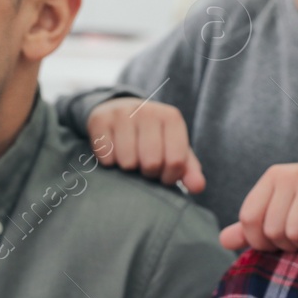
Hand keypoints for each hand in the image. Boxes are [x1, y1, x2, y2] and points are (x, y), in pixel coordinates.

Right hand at [86, 96, 204, 192]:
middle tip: (144, 166)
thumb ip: (189, 170)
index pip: (176, 161)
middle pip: (151, 163)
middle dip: (148, 173)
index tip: (163, 175)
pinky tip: (114, 153)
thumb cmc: (153, 138)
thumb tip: (198, 187)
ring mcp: (122, 113)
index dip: (168, 177)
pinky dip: (109, 162)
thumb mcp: (174, 149)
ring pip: (127, 162)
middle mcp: (148, 111)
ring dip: (128, 168)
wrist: (121, 111)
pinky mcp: (100, 120)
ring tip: (130, 158)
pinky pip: (106, 157)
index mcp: (171, 118)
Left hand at [219, 162, 297, 251]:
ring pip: (297, 234)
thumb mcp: (282, 208)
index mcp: (272, 177)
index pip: (249, 219)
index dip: (259, 241)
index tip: (277, 242)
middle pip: (273, 231)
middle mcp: (290, 175)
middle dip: (289, 244)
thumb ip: (254, 226)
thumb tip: (223, 241)